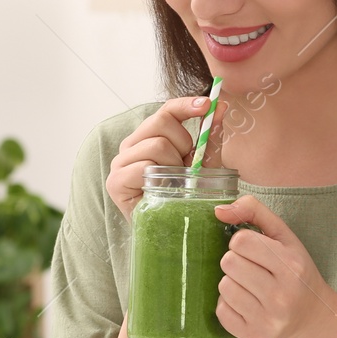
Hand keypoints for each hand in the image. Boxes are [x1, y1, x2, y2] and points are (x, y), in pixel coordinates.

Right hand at [106, 96, 216, 221]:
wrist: (171, 233)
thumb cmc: (185, 198)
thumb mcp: (202, 166)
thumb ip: (209, 139)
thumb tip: (221, 107)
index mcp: (149, 137)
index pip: (166, 110)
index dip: (186, 104)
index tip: (207, 105)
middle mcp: (131, 145)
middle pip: (161, 122)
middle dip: (183, 143)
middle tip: (187, 167)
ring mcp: (120, 163)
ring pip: (157, 145)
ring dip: (174, 165)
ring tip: (175, 184)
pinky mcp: (115, 182)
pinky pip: (144, 166)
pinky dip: (159, 178)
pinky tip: (162, 191)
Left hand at [212, 195, 336, 337]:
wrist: (310, 315)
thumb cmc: (293, 270)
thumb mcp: (283, 236)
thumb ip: (254, 211)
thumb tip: (218, 210)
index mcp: (291, 266)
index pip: (241, 240)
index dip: (241, 241)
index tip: (253, 249)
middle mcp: (282, 296)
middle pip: (229, 263)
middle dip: (234, 261)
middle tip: (249, 268)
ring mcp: (269, 320)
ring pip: (223, 287)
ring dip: (231, 282)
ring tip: (249, 286)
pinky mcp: (256, 337)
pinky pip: (221, 312)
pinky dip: (228, 305)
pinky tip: (246, 303)